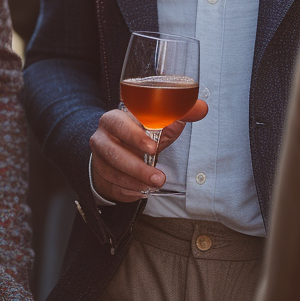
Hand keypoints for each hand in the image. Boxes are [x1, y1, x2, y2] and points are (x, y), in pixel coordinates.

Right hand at [89, 100, 207, 202]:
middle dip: (137, 167)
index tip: (153, 148)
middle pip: (113, 152)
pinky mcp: (100, 176)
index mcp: (113, 119)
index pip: (119, 124)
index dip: (135, 135)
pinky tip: (141, 190)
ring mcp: (98, 158)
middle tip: (158, 178)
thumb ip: (176, 116)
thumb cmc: (138, 133)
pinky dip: (128, 191)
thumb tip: (201, 108)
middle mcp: (101, 137)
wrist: (114, 149)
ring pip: (112, 172)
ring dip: (135, 182)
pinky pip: (112, 187)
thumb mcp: (154, 124)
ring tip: (154, 185)